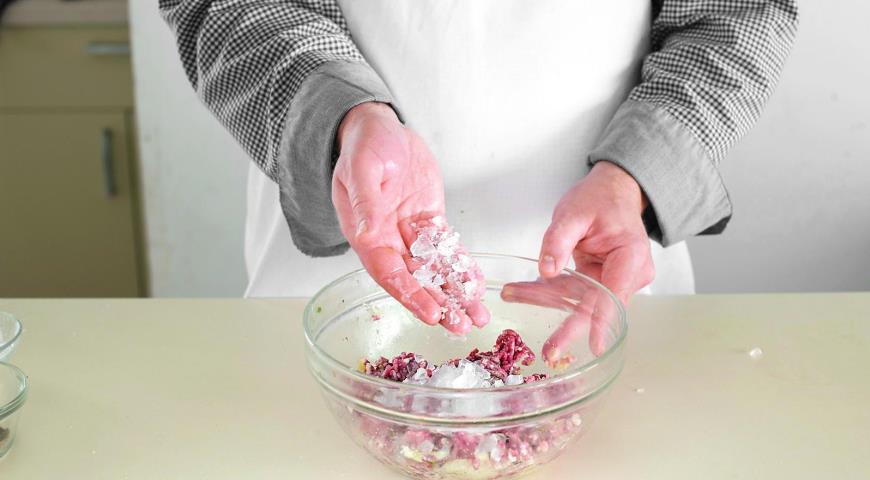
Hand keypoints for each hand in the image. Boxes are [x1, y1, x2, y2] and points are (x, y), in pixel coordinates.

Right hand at [332, 102, 487, 332]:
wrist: (379, 128)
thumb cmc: (364, 145)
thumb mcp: (362, 167)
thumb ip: (365, 200)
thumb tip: (366, 232)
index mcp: (366, 233)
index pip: (388, 272)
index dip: (409, 294)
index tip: (430, 313)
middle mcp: (387, 240)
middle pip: (414, 280)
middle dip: (438, 304)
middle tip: (461, 325)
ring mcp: (408, 233)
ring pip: (433, 270)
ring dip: (454, 293)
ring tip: (476, 315)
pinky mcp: (427, 222)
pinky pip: (445, 250)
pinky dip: (461, 267)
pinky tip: (476, 284)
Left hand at [531, 161, 654, 354]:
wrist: (613, 192)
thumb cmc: (599, 199)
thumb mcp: (574, 213)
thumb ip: (559, 240)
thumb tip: (546, 270)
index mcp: (631, 256)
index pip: (615, 294)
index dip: (602, 320)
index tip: (595, 344)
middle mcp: (629, 274)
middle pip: (597, 305)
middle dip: (570, 327)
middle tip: (550, 351)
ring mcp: (617, 280)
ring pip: (581, 300)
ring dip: (547, 299)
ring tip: (514, 294)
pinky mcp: (602, 281)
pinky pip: (576, 291)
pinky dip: (551, 291)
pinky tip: (524, 289)